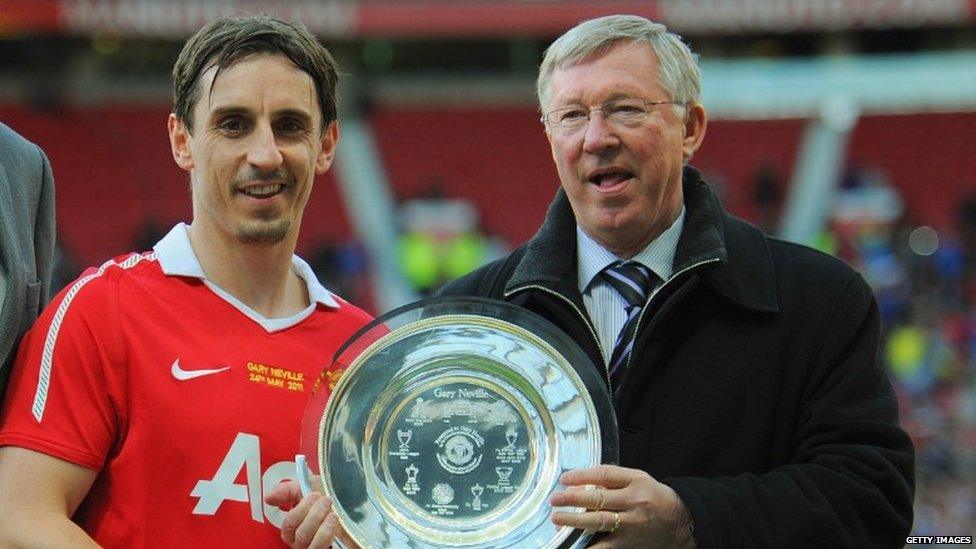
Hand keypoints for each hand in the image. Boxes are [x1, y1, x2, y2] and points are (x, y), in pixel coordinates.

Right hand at [264, 481, 357, 548]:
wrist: (356, 503)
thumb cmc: (331, 495)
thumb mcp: (310, 486)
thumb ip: (288, 490)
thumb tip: (268, 498)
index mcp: (294, 527)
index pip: (289, 524)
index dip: (301, 509)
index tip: (315, 495)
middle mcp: (302, 542)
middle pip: (300, 536)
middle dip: (314, 515)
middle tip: (327, 501)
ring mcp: (315, 548)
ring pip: (312, 546)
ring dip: (323, 528)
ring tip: (333, 514)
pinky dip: (329, 536)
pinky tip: (337, 524)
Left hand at [550, 465, 694, 548]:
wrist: (680, 522)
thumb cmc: (655, 497)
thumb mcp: (638, 479)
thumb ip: (612, 479)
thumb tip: (580, 483)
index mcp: (635, 481)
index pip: (605, 474)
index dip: (582, 475)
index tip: (564, 478)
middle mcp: (634, 501)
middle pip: (599, 497)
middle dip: (573, 498)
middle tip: (555, 499)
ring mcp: (632, 523)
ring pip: (599, 520)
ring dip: (575, 519)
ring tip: (557, 518)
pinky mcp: (629, 542)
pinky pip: (605, 545)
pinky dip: (590, 546)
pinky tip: (575, 546)